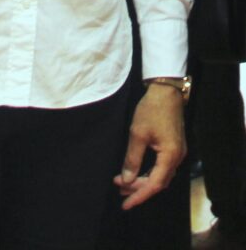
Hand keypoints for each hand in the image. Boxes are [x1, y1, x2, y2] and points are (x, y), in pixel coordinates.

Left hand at [113, 84, 185, 209]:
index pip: (154, 185)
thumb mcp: (137, 133)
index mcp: (170, 156)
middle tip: (119, 190)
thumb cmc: (151, 109)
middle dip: (138, 188)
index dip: (139, 195)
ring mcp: (177, 153)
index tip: (125, 203)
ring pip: (160, 176)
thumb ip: (132, 158)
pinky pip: (162, 168)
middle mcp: (177, 158)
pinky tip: (136, 172)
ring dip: (142, 181)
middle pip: (158, 183)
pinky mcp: (174, 148)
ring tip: (123, 183)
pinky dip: (148, 173)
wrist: (166, 92)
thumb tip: (126, 179)